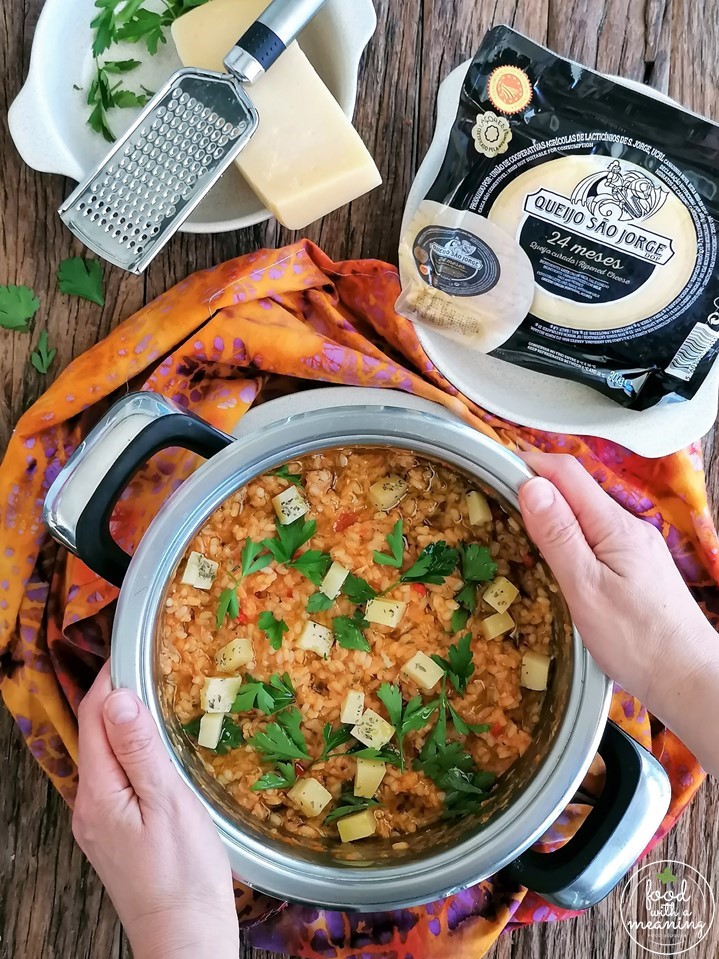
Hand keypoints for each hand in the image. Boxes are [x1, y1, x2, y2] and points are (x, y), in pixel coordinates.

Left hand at [73, 662, 239, 958]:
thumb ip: (141, 750)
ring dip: (126, 722)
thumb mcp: (168, 803)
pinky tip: (156, 747)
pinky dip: (132, 751)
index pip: (96, 717)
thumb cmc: (184, 875)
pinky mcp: (115, 833)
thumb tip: (119, 697)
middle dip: (118, 695)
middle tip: (151, 664)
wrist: (185, 937)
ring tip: (158, 695)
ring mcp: (100, 822)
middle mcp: (89, 805)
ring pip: (106, 756)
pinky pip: (117, 777)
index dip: (113, 678)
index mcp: (99, 793)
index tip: (134, 648)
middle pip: (96, 733)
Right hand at [518, 451, 718, 776]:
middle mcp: (629, 527)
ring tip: (518, 527)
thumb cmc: (636, 641)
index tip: (494, 469)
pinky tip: (555, 558)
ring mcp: (636, 547)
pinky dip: (570, 536)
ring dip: (552, 513)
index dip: (529, 464)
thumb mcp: (585, 587)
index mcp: (615, 525)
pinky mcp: (637, 567)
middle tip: (498, 501)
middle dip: (537, 487)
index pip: (567, 472)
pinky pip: (596, 536)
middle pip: (577, 489)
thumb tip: (532, 485)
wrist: (687, 678)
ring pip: (586, 514)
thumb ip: (558, 535)